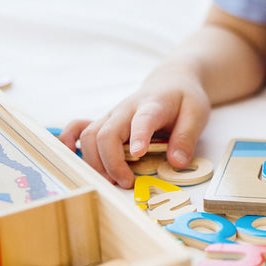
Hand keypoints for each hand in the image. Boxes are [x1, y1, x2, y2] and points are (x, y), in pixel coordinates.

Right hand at [60, 70, 210, 188]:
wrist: (171, 82)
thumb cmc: (184, 99)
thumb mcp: (196, 114)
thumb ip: (187, 138)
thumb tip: (177, 164)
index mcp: (152, 105)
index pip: (143, 120)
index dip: (138, 136)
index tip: (138, 154)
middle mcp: (126, 110)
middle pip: (106, 133)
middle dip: (112, 162)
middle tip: (127, 183)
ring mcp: (112, 116)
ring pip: (89, 136)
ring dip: (95, 162)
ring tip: (112, 182)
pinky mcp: (104, 123)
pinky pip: (77, 129)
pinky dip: (69, 144)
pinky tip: (72, 159)